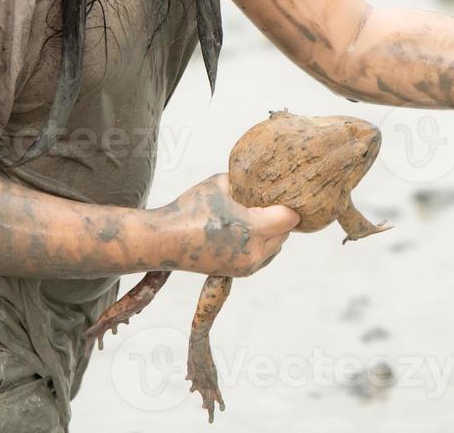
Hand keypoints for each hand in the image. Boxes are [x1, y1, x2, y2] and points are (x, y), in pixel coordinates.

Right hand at [162, 174, 300, 277]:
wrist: (163, 241)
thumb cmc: (190, 208)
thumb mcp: (221, 183)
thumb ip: (247, 182)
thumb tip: (264, 180)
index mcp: (252, 230)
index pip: (289, 218)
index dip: (286, 203)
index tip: (279, 192)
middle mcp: (253, 252)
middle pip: (286, 232)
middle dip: (279, 217)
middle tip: (263, 201)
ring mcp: (247, 266)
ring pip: (277, 245)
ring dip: (272, 231)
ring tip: (252, 215)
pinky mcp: (240, 273)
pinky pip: (264, 256)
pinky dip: (262, 243)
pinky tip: (246, 229)